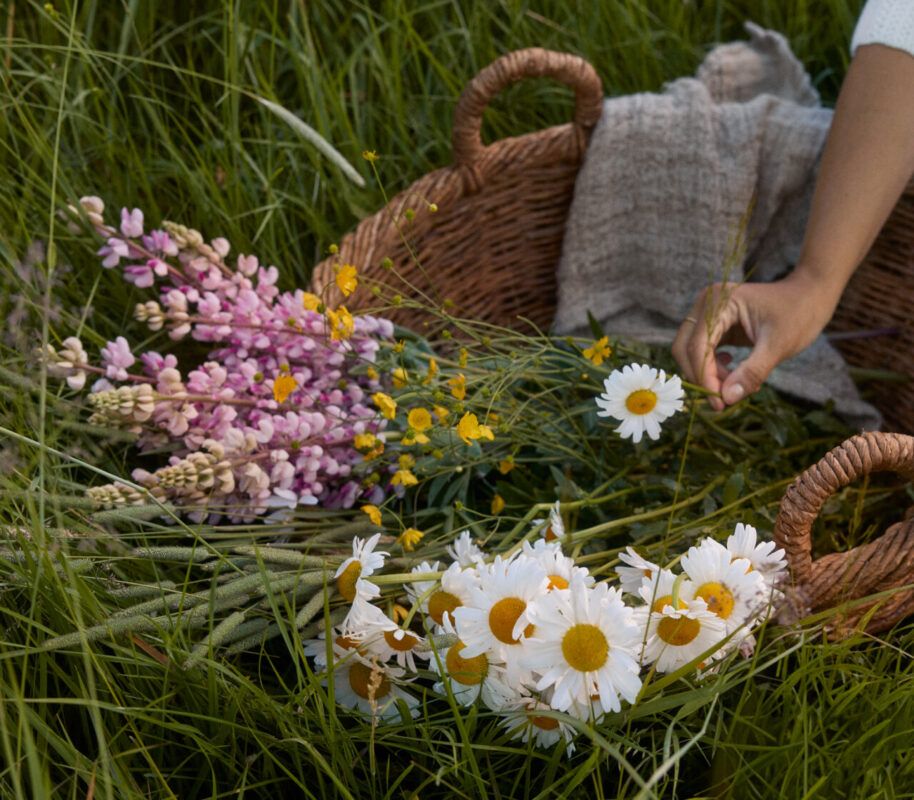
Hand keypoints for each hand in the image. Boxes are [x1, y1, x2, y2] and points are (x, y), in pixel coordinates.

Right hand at [672, 272, 838, 410]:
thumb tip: (727, 399)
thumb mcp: (778, 346)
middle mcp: (706, 304)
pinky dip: (712, 367)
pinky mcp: (713, 323)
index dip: (705, 378)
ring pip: (690, 352)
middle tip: (724, 400)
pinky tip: (734, 370)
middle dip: (702, 377)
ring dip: (707, 374)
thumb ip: (752, 372)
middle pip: (685, 349)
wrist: (810, 295)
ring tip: (736, 384)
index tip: (720, 405)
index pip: (698, 347)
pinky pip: (701, 350)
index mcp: (719, 302)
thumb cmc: (799, 314)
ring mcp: (707, 313)